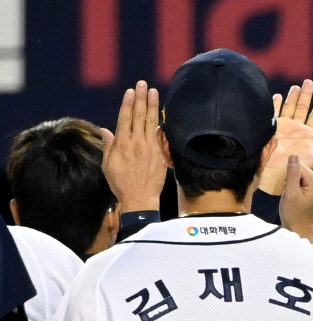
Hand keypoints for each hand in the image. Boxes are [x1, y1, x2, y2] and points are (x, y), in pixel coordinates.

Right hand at [101, 80, 166, 212]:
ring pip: (151, 122)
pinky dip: (161, 124)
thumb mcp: (108, 165)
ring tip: (154, 92)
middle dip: (141, 98)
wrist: (140, 199)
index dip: (128, 103)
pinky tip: (163, 114)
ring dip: (153, 105)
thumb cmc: (121, 184)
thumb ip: (109, 146)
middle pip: (139, 115)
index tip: (131, 91)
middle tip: (143, 84)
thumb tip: (105, 130)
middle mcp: (136, 143)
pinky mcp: (160, 155)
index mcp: (122, 143)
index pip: (125, 117)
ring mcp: (150, 148)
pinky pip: (161, 136)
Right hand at [259, 80, 312, 195]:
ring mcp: (284, 127)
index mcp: (308, 136)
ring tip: (297, 87)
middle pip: (303, 108)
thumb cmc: (297, 167)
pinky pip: (274, 112)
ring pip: (290, 107)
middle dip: (306, 96)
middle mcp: (296, 129)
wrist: (276, 171)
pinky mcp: (272, 126)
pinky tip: (278, 96)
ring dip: (293, 97)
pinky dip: (276, 103)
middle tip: (309, 82)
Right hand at [279, 156, 312, 242]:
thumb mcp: (290, 193)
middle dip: (292, 179)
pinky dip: (295, 187)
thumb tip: (294, 155)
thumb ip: (292, 173)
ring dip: (293, 183)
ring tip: (291, 196)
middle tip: (290, 194)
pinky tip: (294, 197)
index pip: (300, 166)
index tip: (289, 189)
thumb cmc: (293, 214)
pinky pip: (302, 182)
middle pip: (301, 170)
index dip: (290, 175)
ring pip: (300, 176)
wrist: (299, 230)